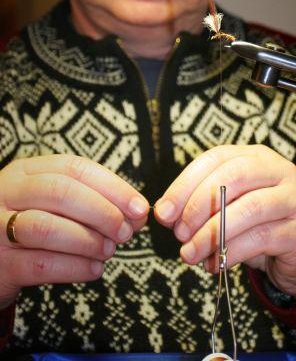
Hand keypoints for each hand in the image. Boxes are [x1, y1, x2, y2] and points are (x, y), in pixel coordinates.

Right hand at [0, 155, 149, 309]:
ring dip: (88, 240)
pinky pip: (39, 265)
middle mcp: (7, 192)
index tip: (139, 206)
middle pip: (61, 192)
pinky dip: (73, 268)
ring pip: (47, 227)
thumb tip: (138, 213)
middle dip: (102, 211)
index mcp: (25, 171)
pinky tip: (94, 269)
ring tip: (110, 250)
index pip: (74, 168)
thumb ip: (90, 201)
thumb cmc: (27, 225)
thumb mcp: (50, 203)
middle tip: (126, 231)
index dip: (112, 186)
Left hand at [155, 144, 295, 296]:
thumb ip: (199, 204)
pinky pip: (260, 238)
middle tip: (179, 233)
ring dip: (212, 233)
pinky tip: (214, 264)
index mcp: (255, 156)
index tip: (164, 211)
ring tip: (190, 253)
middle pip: (233, 176)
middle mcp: (278, 169)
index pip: (216, 158)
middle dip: (199, 205)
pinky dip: (230, 253)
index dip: (185, 183)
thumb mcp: (228, 208)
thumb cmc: (259, 224)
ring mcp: (293, 197)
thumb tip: (165, 213)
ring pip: (248, 208)